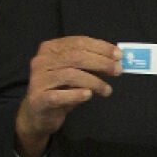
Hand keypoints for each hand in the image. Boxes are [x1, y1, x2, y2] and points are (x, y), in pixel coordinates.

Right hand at [14, 36, 122, 156]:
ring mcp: (38, 80)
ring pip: (71, 75)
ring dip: (94, 82)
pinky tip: (88, 95)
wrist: (39, 113)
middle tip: (118, 71)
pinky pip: (59, 95)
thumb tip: (116, 60)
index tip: (119, 55)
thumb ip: (92, 65)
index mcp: (50, 49)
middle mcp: (41, 61)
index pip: (78, 42)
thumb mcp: (77, 73)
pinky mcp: (38, 98)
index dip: (101, 47)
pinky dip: (76, 94)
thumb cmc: (61, 89)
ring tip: (107, 90)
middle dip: (101, 63)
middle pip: (76, 57)